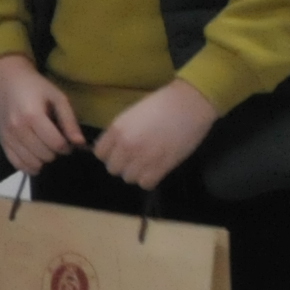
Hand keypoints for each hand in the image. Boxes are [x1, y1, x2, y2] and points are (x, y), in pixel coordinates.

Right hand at [0, 53, 84, 172]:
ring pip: (32, 163)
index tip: (68, 140)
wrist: (6, 79)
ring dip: (43, 159)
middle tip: (56, 141)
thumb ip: (69, 120)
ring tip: (45, 148)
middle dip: (56, 152)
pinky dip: (29, 166)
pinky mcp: (2, 141)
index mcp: (32, 115)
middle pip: (45, 155)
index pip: (56, 144)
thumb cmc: (35, 86)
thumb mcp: (57, 97)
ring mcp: (7, 136)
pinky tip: (35, 158)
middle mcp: (17, 128)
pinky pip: (17, 164)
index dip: (68, 146)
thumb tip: (80, 143)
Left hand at [92, 78, 219, 191]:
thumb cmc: (161, 105)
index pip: (100, 153)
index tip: (119, 152)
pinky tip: (156, 170)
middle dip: (122, 165)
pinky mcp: (162, 167)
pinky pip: (146, 184)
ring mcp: (143, 158)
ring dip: (136, 173)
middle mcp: (126, 146)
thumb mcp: (131, 115)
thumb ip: (120, 133)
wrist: (189, 105)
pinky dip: (149, 180)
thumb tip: (115, 148)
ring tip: (147, 163)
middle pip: (113, 168)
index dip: (109, 154)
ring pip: (128, 178)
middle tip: (135, 158)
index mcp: (116, 130)